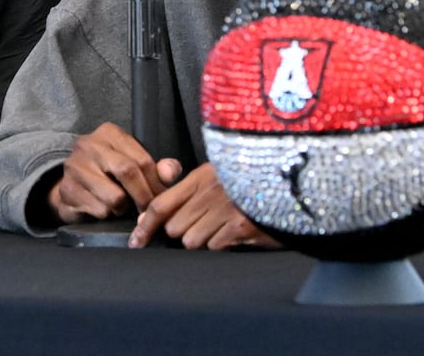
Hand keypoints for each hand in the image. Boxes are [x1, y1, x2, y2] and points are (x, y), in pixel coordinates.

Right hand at [48, 122, 182, 222]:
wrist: (71, 186)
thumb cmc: (107, 174)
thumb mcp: (133, 165)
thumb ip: (156, 168)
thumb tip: (169, 173)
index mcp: (109, 133)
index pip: (142, 159)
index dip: (156, 183)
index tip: (161, 198)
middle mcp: (88, 144)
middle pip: (127, 172)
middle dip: (143, 196)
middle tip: (147, 210)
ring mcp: (74, 166)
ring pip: (114, 196)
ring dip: (123, 208)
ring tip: (121, 207)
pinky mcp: (66, 189)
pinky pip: (99, 209)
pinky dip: (107, 215)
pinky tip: (104, 209)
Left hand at [128, 162, 280, 249]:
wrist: (287, 182)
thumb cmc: (246, 181)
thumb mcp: (215, 176)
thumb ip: (185, 193)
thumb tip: (150, 216)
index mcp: (200, 178)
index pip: (161, 204)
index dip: (145, 225)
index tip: (136, 241)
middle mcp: (209, 193)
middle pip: (174, 228)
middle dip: (183, 231)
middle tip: (202, 222)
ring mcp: (225, 211)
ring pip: (192, 241)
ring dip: (203, 239)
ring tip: (220, 226)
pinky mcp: (241, 228)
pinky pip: (215, 247)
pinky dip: (221, 244)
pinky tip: (234, 232)